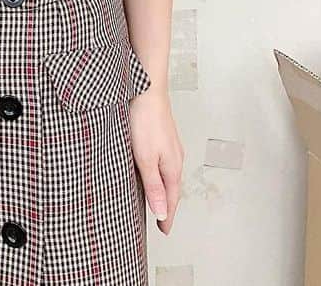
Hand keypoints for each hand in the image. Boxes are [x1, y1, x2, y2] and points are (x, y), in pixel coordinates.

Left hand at [128, 86, 183, 234]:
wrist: (147, 88)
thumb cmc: (145, 120)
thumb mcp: (145, 159)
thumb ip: (154, 186)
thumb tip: (162, 212)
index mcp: (172, 167)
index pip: (171, 200)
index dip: (167, 216)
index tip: (164, 230)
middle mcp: (175, 157)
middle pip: (172, 188)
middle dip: (166, 204)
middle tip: (161, 220)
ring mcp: (170, 145)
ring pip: (167, 173)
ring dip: (162, 188)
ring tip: (155, 199)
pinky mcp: (162, 135)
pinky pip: (162, 161)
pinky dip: (158, 172)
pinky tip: (150, 169)